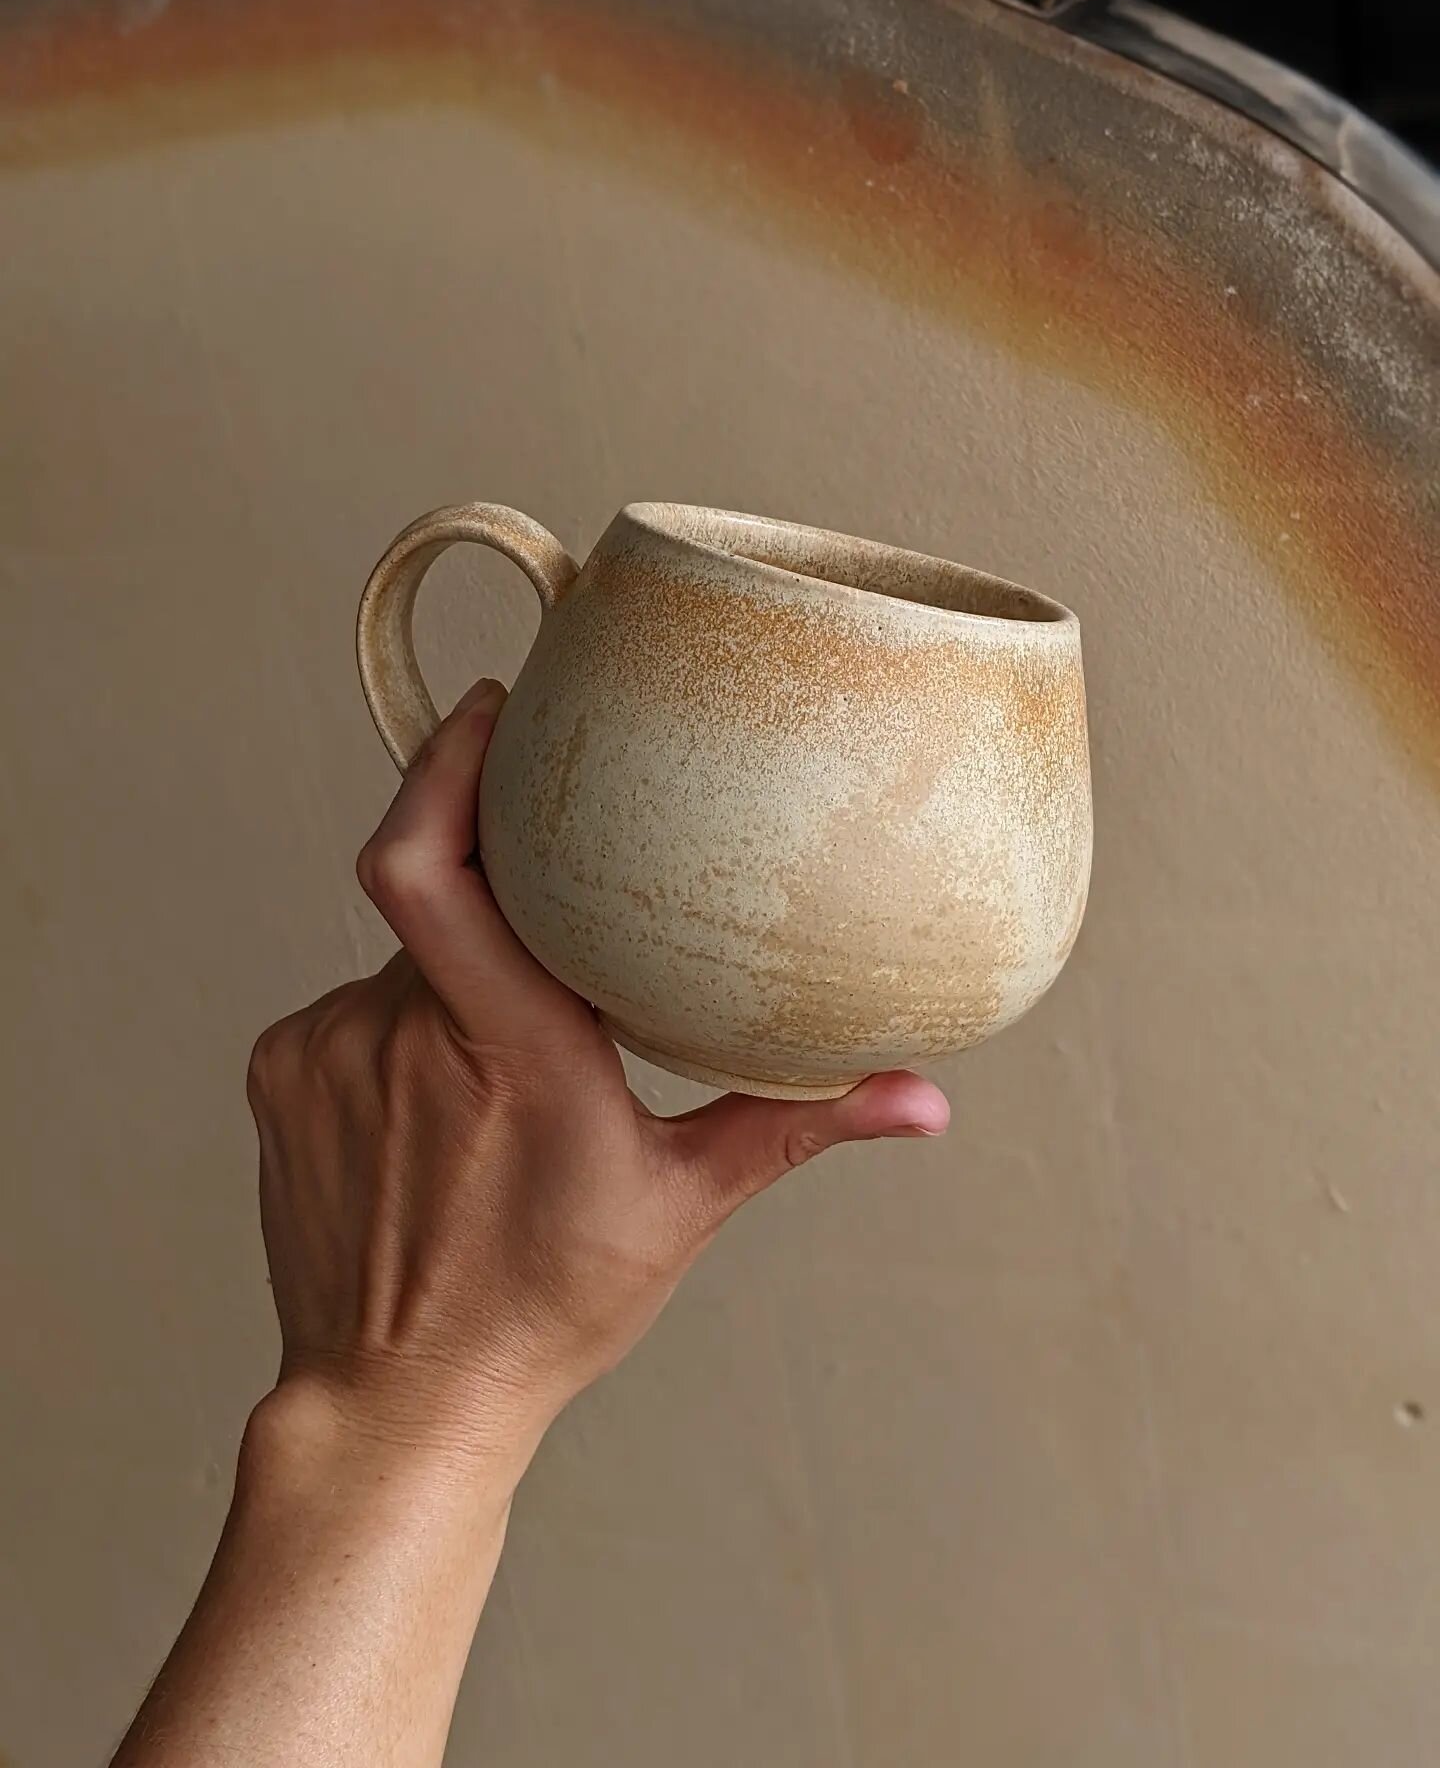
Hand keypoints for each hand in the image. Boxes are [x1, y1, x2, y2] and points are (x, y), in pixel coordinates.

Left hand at [246, 677, 949, 1483]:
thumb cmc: (547, 1306)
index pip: (428, 864)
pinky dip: (401, 1020)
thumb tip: (926, 1099)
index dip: (447, 764)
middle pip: (446, 894)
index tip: (496, 707)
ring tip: (496, 1081)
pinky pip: (350, 999)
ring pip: (404, 952)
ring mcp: (323, 1050)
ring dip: (457, 974)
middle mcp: (397, 1032)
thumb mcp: (683, 1207)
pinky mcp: (277, 1072)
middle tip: (555, 935)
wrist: (396, 1399)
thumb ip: (797, 1123)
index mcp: (508, 1046)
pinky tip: (436, 1104)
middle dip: (503, 896)